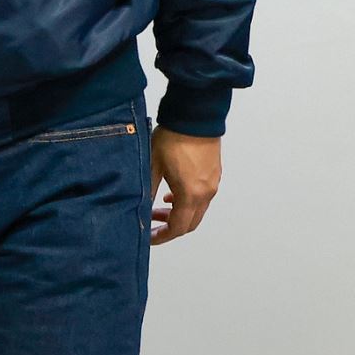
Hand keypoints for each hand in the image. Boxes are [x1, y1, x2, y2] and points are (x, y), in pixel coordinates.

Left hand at [149, 128, 221, 245]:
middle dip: (170, 227)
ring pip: (197, 210)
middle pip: (190, 222)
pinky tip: (172, 192)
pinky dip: (187, 201)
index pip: (178, 228)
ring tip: (158, 207)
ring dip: (178, 213)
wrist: (195, 116)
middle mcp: (206, 193)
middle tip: (150, 222)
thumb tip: (140, 208)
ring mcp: (213, 183)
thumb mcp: (153, 165)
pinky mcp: (214, 173)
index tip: (148, 237)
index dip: (162, 236)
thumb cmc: (173, 138)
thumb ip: (148, 190)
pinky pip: (202, 197)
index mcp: (191, 194)